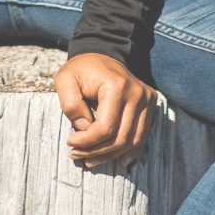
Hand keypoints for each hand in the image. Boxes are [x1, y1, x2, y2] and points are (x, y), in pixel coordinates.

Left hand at [53, 52, 156, 168]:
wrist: (101, 54)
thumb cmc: (80, 69)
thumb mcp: (64, 80)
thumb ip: (71, 105)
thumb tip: (86, 130)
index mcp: (116, 85)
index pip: (105, 127)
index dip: (86, 141)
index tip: (70, 142)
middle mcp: (136, 93)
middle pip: (120, 138)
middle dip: (96, 152)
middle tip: (76, 155)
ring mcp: (146, 99)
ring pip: (132, 141)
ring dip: (110, 155)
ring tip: (91, 160)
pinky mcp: (150, 104)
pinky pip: (142, 136)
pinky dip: (130, 151)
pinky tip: (118, 160)